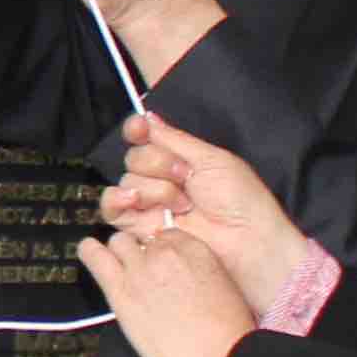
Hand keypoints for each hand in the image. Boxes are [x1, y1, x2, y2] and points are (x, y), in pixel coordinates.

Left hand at [73, 219, 255, 356]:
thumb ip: (197, 271)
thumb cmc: (227, 332)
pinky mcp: (121, 290)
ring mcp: (140, 269)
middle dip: (139, 254)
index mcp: (194, 248)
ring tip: (118, 269)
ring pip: (118, 243)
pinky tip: (88, 252)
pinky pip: (95, 257)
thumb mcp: (223, 287)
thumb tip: (183, 275)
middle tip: (142, 275)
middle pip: (140, 239)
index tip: (159, 266)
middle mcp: (165, 252)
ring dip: (118, 255)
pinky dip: (89, 252)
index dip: (160, 252)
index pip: (165, 235)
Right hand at [107, 113, 311, 316]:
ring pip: (127, 180)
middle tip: (186, 178)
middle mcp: (161, 179)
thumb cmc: (240, 199)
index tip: (140, 129)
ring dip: (155, 188)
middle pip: (134, 157)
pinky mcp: (140, 228)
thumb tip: (147, 116)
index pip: (144, 137)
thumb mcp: (211, 158)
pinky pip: (111, 208)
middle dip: (158, 164)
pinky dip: (118, 199)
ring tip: (182, 204)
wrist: (245, 239)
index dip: (137, 130)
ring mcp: (150, 204)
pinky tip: (136, 201)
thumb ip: (175, 138)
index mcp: (179, 159)